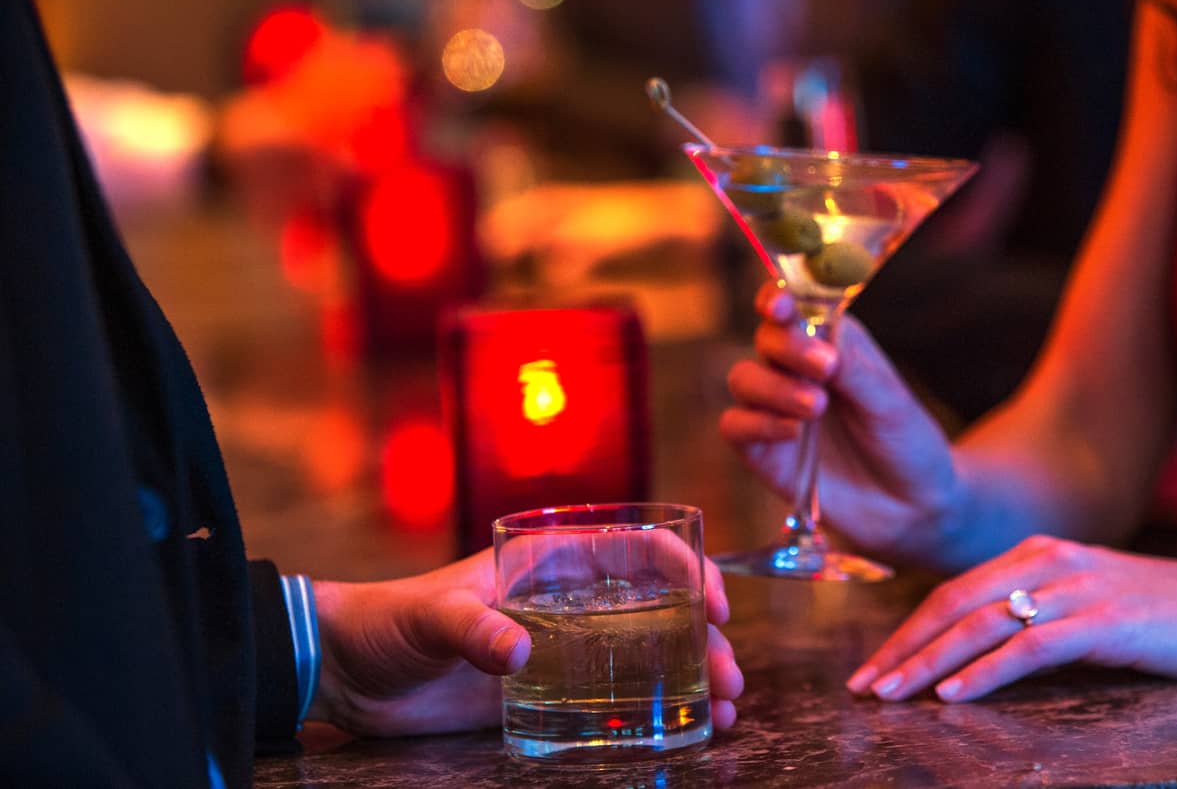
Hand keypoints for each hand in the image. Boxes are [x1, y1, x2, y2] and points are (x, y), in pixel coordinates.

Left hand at [305, 549, 744, 735]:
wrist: (348, 669)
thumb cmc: (388, 620)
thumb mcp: (429, 616)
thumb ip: (471, 628)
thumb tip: (518, 653)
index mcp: (548, 559)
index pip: (636, 547)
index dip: (686, 567)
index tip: (714, 603)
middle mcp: (567, 598)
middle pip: (659, 605)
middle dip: (705, 636)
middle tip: (731, 676)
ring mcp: (562, 645)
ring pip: (650, 649)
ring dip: (694, 672)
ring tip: (727, 707)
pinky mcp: (547, 688)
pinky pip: (616, 694)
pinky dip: (658, 707)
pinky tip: (692, 728)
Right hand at [720, 283, 959, 559]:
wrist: (913, 506)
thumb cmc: (906, 443)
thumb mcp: (890, 402)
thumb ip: (854, 368)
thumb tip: (822, 343)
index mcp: (830, 342)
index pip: (792, 307)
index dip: (777, 298)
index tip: (779, 305)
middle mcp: (796, 370)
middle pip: (765, 339)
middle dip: (788, 347)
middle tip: (825, 368)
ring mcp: (776, 409)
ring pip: (743, 379)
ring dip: (775, 388)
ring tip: (817, 407)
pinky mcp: (763, 450)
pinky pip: (735, 426)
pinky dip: (757, 424)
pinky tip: (793, 434)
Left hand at [847, 535, 1176, 701]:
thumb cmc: (1165, 616)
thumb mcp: (1087, 605)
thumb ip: (1034, 615)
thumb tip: (974, 653)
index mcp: (1036, 554)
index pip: (952, 593)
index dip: (906, 631)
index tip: (872, 667)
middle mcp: (1048, 561)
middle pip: (953, 605)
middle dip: (902, 648)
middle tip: (863, 688)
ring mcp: (1077, 588)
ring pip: (982, 624)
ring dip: (928, 663)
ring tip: (891, 695)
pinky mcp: (1106, 621)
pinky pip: (1031, 646)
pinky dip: (986, 672)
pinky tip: (954, 696)